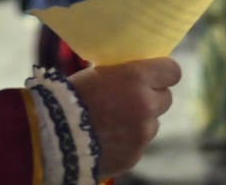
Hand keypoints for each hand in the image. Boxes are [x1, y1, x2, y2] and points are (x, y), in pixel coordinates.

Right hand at [67, 57, 180, 178]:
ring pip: (152, 122)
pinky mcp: (135, 154)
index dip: (164, 72)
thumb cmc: (70, 97)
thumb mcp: (97, 73)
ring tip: (112, 120)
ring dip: (140, 120)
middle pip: (166, 98)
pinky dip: (128, 140)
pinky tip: (106, 136)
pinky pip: (139, 143)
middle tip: (130, 97)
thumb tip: (139, 73)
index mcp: (136, 78)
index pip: (173, 71)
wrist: (52, 135)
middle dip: (151, 97)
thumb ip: (124, 74)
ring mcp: (142, 133)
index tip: (156, 74)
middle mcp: (145, 105)